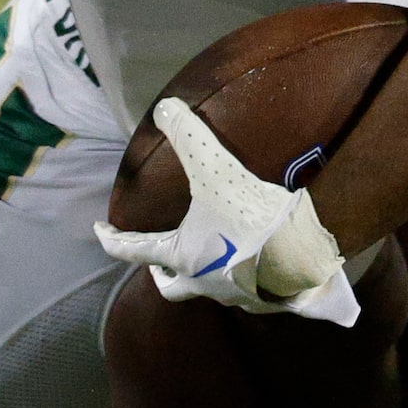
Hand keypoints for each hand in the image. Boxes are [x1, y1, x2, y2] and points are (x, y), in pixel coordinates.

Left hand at [92, 97, 360, 323]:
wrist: (308, 261)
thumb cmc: (254, 220)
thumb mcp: (217, 170)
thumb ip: (189, 137)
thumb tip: (165, 108)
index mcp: (181, 256)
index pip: (131, 251)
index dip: (111, 237)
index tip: (100, 229)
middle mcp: (203, 283)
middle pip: (170, 286)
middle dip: (160, 270)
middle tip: (158, 259)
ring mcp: (235, 296)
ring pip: (206, 289)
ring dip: (202, 272)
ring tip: (209, 250)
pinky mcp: (266, 299)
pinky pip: (243, 290)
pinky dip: (239, 275)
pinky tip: (252, 258)